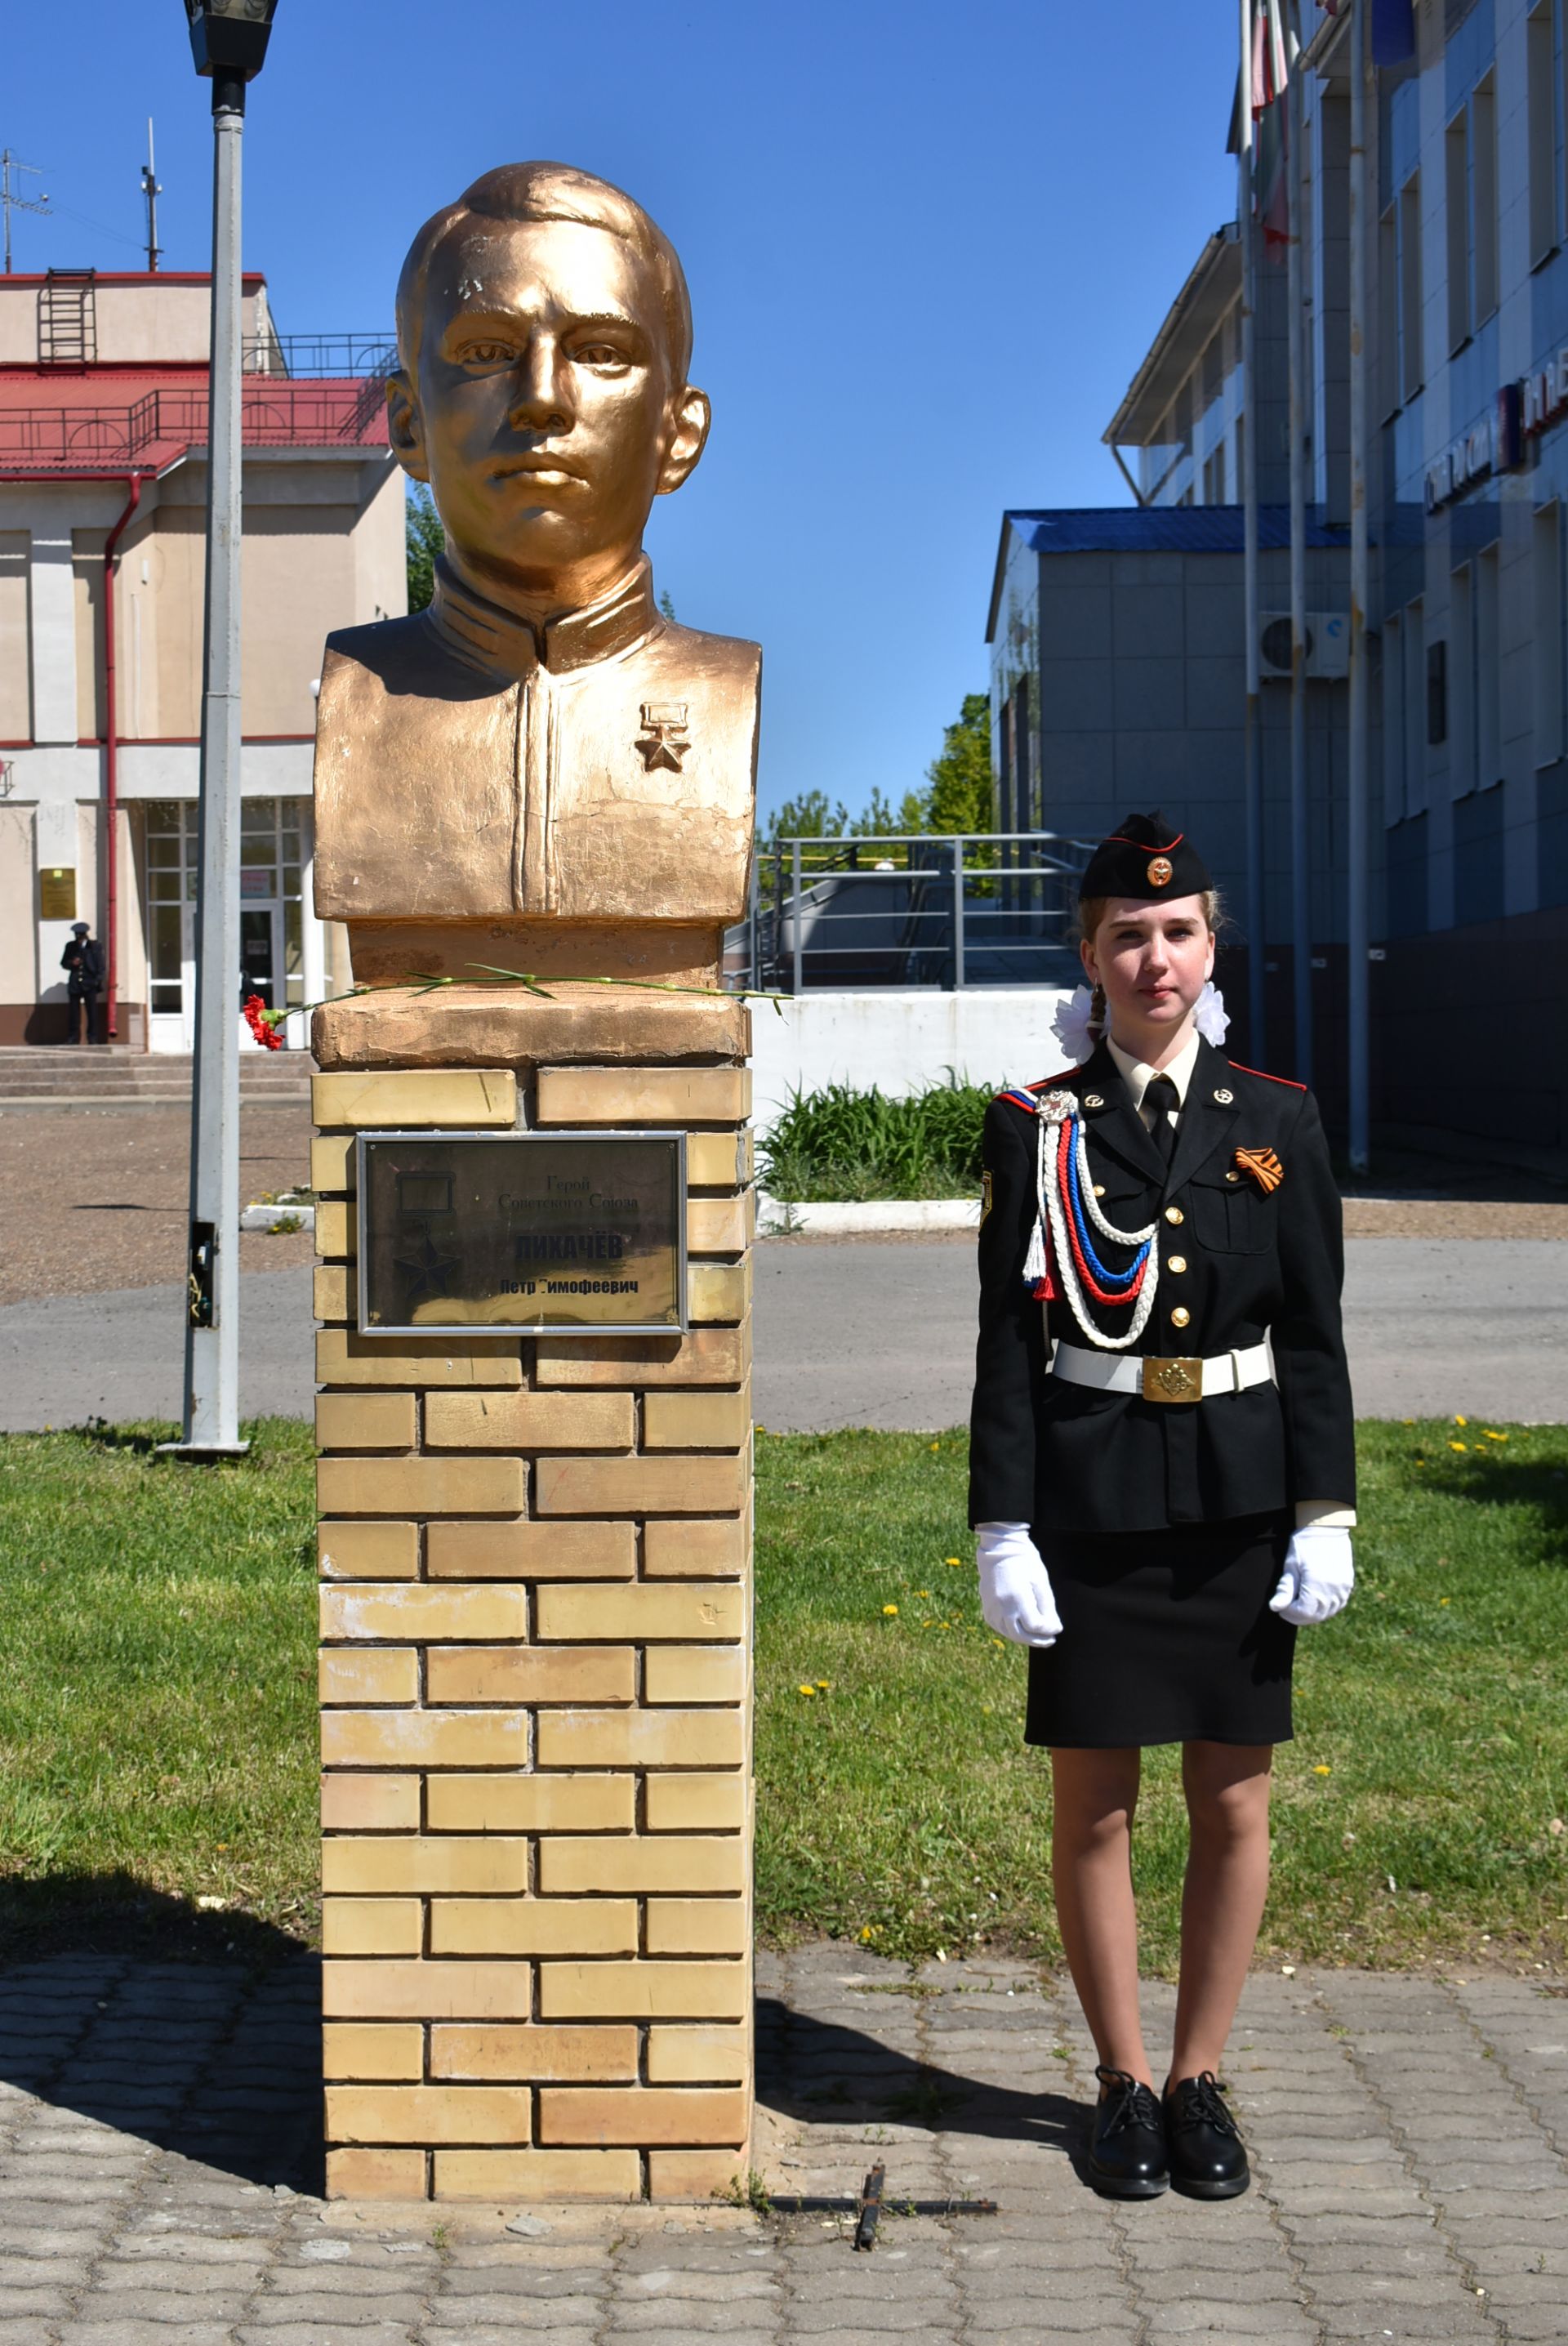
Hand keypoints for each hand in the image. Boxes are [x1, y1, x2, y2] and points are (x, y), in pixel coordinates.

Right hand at [976, 1523, 1062, 1646]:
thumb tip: (1055, 1628)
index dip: (1048, 1630)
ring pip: (1009, 1633)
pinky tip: (1021, 1628)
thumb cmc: (1025, 1561)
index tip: (1058, 1628)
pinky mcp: (987, 1606)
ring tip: (1037, 1636)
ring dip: (1025, 1638)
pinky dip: (1010, 1631)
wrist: (1000, 1547)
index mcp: (1018, 1597)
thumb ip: (1047, 1607)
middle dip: (1038, 1640)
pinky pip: (998, 1626)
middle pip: (1021, 1635)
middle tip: (1051, 1640)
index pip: (1035, 1625)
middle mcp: (1002, 1605)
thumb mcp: (1041, 1581)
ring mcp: (992, 1607)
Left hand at [1269, 1524, 1354, 1625]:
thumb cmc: (1304, 1544)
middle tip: (1287, 1608)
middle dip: (1299, 1616)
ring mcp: (1343, 1588)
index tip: (1281, 1608)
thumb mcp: (1291, 1566)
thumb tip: (1275, 1607)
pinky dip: (1325, 1607)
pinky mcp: (1348, 1584)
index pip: (1303, 1612)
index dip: (1290, 1614)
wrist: (1326, 1527)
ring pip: (1327, 1612)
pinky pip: (1337, 1604)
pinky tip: (1315, 1601)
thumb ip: (1285, 1590)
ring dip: (1313, 1613)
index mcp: (1317, 1586)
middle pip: (1316, 1615)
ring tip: (1299, 1604)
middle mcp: (1333, 1590)